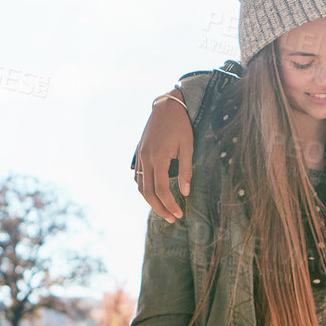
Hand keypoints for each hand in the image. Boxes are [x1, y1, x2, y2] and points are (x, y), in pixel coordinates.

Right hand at [136, 88, 195, 222]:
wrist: (167, 106)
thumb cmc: (181, 125)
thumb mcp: (188, 146)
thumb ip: (186, 170)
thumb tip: (185, 193)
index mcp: (158, 157)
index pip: (161, 190)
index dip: (170, 204)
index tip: (179, 214)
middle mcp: (146, 159)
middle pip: (148, 192)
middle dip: (159, 208)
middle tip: (171, 218)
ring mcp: (140, 156)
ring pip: (140, 185)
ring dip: (150, 200)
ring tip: (163, 209)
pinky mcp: (139, 153)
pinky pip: (138, 176)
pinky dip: (143, 188)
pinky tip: (152, 193)